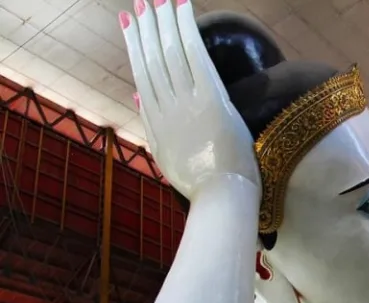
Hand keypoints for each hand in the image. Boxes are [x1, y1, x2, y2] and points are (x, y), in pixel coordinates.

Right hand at [119, 0, 259, 198]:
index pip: (142, 75)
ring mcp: (186, 103)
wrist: (220, 197)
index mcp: (156, 122)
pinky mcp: (210, 100)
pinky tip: (183, 9)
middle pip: (153, 60)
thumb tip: (138, 95)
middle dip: (146, 29)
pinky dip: (186, 30)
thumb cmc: (200, 183)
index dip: (135, 47)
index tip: (129, 24)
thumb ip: (153, 124)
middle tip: (141, 3)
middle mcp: (166, 108)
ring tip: (160, 0)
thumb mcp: (167, 154)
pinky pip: (195, 57)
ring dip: (164, 23)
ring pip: (171, 53)